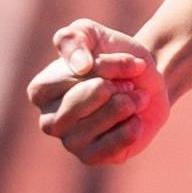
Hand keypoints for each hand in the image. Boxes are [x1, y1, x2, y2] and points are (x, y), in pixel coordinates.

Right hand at [25, 19, 171, 164]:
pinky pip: (115, 145)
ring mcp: (70, 142)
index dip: (106, 65)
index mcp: (41, 90)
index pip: (76, 75)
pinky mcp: (92, 158)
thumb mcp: (93, 34)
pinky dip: (133, 127)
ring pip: (102, 120)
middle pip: (87, 98)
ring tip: (134, 99)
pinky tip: (134, 120)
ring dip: (129, 103)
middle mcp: (49, 119)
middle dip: (118, 85)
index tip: (121, 60)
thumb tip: (79, 66)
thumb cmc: (114, 55)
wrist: (150, 81)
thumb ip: (75, 38)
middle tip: (126, 84)